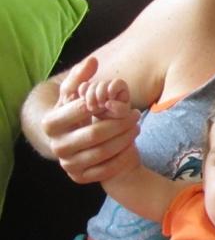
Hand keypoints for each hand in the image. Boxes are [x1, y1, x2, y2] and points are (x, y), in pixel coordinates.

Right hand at [42, 58, 140, 183]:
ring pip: (104, 152)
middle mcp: (56, 146)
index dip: (104, 105)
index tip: (121, 102)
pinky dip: (124, 156)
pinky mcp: (80, 178)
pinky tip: (133, 145)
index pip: (82, 111)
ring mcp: (67, 164)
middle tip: (137, 115)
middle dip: (120, 123)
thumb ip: (82, 77)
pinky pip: (108, 169)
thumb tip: (93, 61)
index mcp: (50, 123)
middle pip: (96, 134)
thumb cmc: (80, 115)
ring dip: (126, 138)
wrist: (80, 146)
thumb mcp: (76, 95)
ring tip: (137, 127)